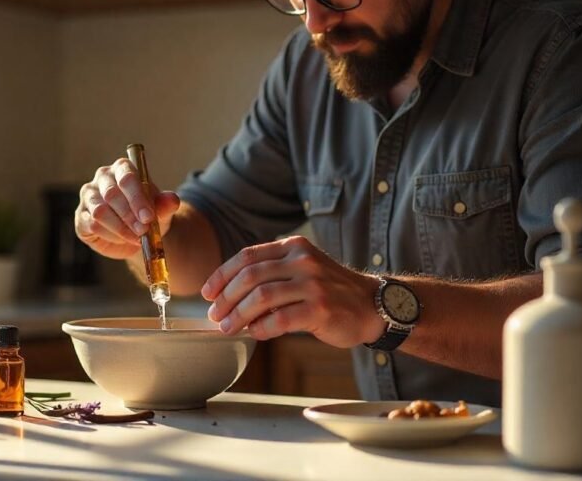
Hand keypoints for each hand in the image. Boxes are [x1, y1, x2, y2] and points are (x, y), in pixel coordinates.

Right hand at [74, 158, 180, 259]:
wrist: (137, 233)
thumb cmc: (148, 214)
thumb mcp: (161, 210)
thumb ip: (166, 204)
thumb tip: (172, 199)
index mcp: (123, 168)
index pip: (127, 177)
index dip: (137, 198)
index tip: (148, 217)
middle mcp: (102, 178)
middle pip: (111, 194)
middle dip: (129, 216)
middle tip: (143, 231)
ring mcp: (89, 196)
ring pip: (100, 212)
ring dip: (120, 228)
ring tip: (137, 238)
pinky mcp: (81, 216)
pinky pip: (92, 225)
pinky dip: (110, 236)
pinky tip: (123, 240)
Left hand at [202, 236, 382, 347]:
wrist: (373, 305)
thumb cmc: (330, 291)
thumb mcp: (302, 269)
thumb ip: (272, 274)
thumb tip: (228, 295)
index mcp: (294, 247)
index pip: (247, 256)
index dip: (222, 275)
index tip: (207, 293)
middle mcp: (303, 261)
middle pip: (250, 276)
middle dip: (226, 297)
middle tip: (214, 315)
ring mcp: (313, 284)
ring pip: (262, 297)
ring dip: (238, 315)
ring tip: (227, 327)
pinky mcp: (321, 309)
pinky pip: (281, 319)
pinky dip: (262, 328)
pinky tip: (255, 333)